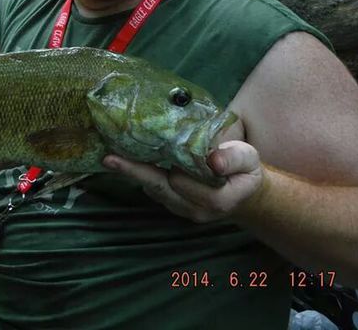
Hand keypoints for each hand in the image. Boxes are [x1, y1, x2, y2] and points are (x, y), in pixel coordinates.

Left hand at [103, 140, 264, 222]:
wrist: (244, 195)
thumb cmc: (245, 172)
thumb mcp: (248, 160)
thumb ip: (234, 159)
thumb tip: (214, 160)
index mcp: (215, 199)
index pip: (182, 181)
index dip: (170, 165)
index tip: (154, 148)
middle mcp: (194, 209)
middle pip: (158, 188)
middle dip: (134, 172)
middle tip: (109, 159)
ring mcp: (181, 210)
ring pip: (153, 190)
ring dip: (133, 174)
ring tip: (110, 158)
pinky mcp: (173, 206)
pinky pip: (153, 190)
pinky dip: (140, 175)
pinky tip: (126, 161)